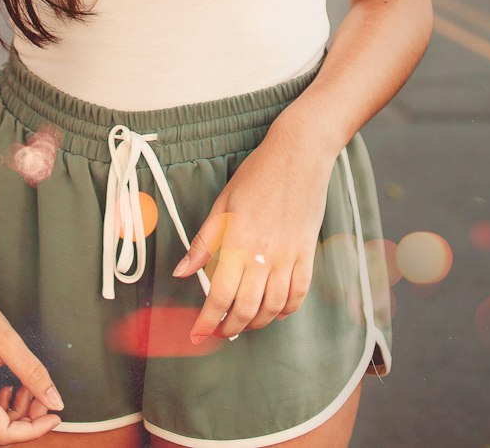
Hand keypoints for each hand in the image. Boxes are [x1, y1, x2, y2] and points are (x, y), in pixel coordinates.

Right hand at [0, 281, 63, 442]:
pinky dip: (5, 400)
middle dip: (26, 419)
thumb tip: (54, 400)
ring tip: (30, 385)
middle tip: (45, 396)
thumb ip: (32, 372)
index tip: (54, 414)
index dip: (32, 429)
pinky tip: (15, 383)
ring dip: (17, 409)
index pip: (3, 432)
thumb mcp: (6, 340)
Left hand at [172, 128, 335, 344]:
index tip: (198, 335)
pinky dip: (286, 309)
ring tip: (243, 323)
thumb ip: (204, 242)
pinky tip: (275, 310)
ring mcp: (289, 256)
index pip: (219, 296)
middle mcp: (264, 255)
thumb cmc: (257, 175)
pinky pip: (299, 294)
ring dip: (256, 323)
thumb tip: (181, 271)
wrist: (299, 154)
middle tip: (219, 332)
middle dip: (229, 328)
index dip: (207, 322)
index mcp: (238, 242)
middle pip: (246, 309)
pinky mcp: (307, 253)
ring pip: (273, 308)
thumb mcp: (223, 203)